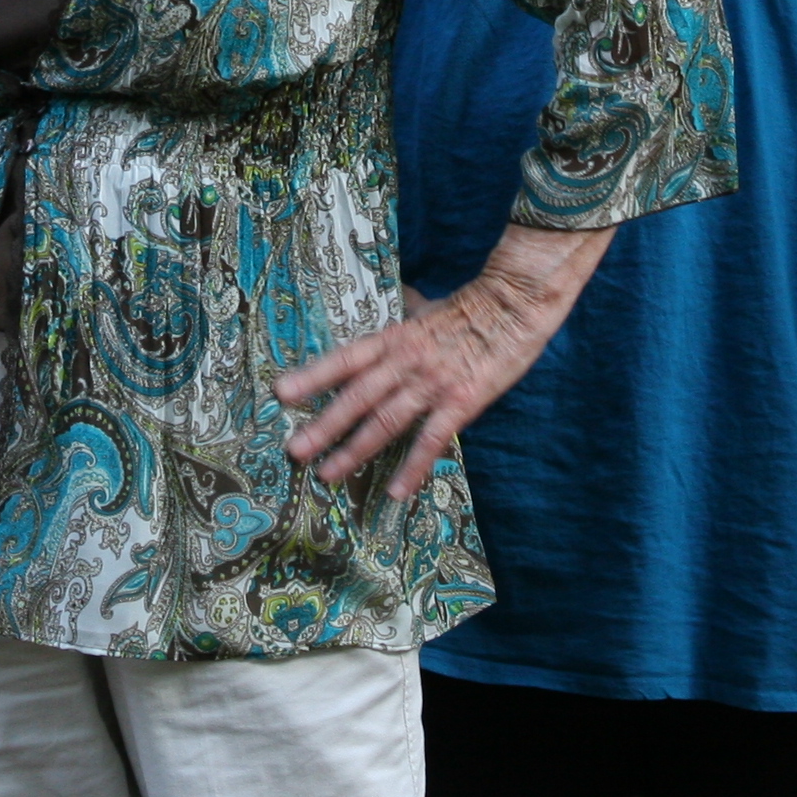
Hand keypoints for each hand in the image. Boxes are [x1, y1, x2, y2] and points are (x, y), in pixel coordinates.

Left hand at [275, 226, 602, 499]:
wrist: (514, 305)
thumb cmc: (469, 306)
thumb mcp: (424, 307)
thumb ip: (404, 316)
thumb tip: (393, 304)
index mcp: (394, 338)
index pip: (345, 359)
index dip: (313, 377)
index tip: (282, 394)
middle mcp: (404, 362)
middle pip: (356, 397)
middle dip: (323, 426)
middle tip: (294, 450)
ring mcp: (431, 384)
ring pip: (385, 422)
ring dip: (354, 450)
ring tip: (328, 474)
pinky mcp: (460, 402)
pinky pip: (431, 440)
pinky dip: (412, 467)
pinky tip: (395, 492)